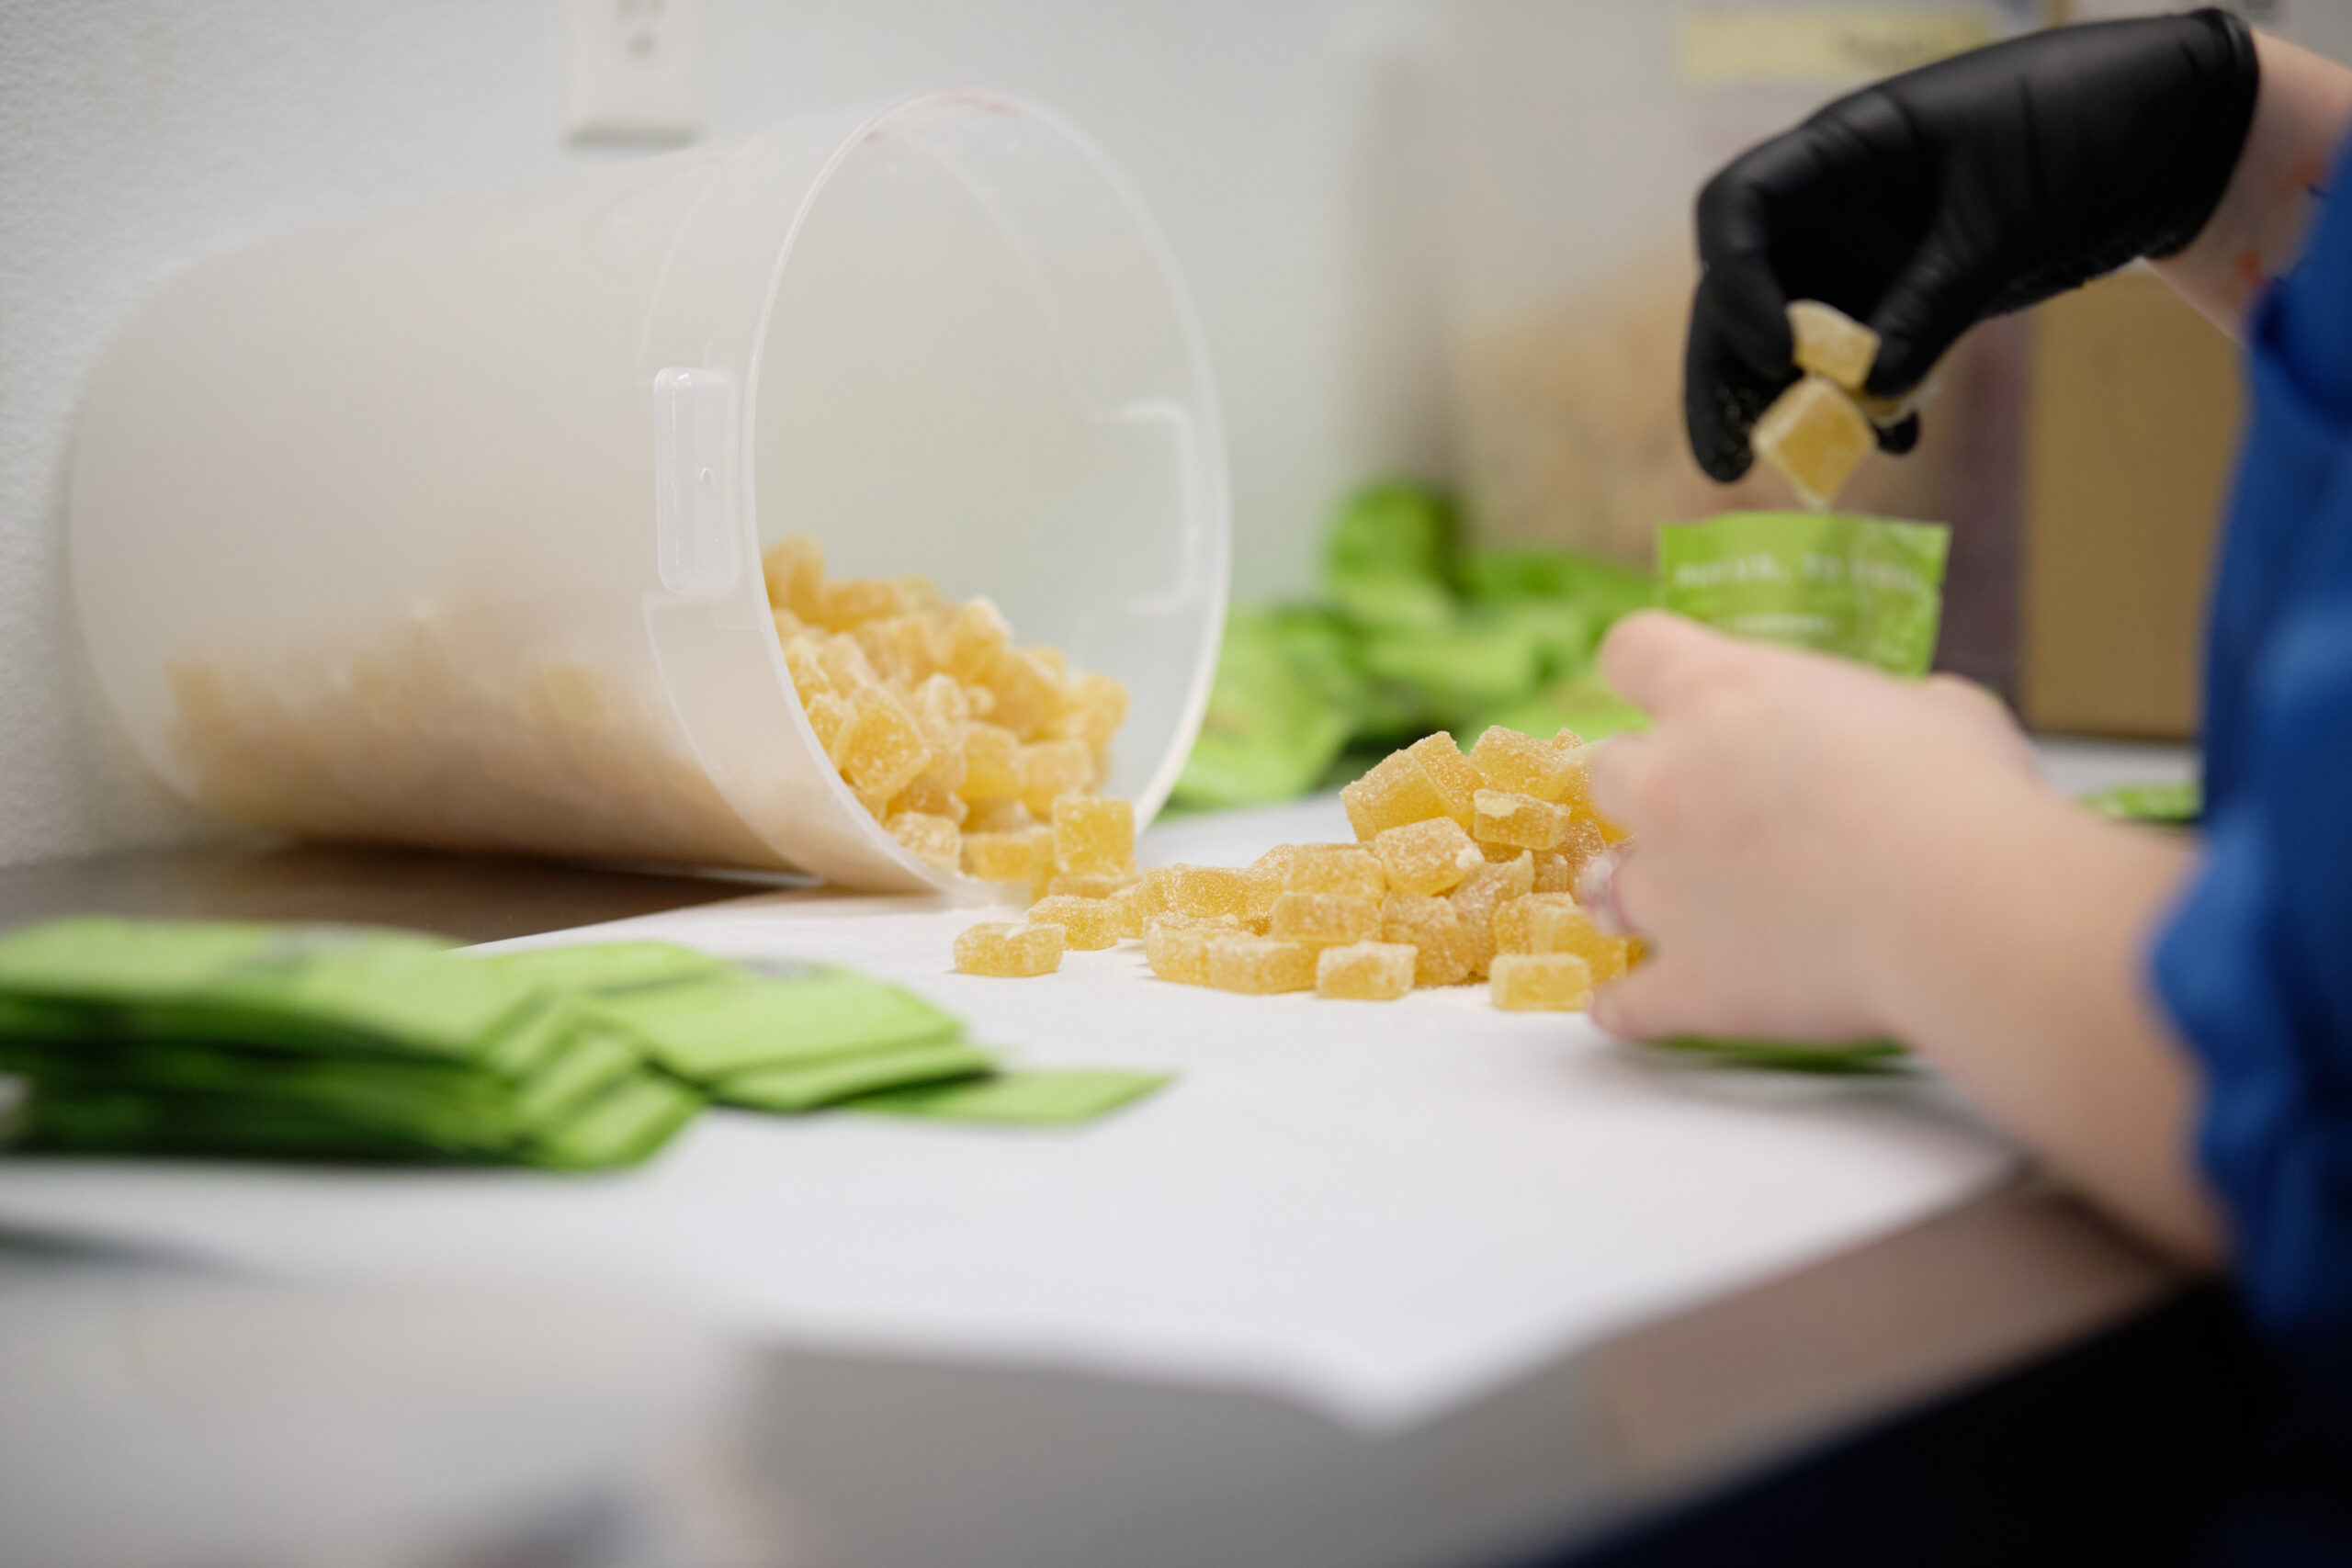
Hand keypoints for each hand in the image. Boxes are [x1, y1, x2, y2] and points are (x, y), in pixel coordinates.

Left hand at [1586, 612, 2041, 1042]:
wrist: (1966, 912)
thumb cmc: (1966, 795)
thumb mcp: (1941, 712)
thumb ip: (1885, 714)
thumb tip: (1904, 727)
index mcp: (1720, 694)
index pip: (1634, 651)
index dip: (1651, 673)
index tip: (1674, 694)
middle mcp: (1667, 784)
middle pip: (1607, 773)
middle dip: (1648, 789)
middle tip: (1704, 810)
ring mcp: (1667, 889)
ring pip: (1604, 885)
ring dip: (1638, 892)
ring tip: (1678, 907)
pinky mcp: (1690, 982)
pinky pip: (1627, 1003)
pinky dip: (1629, 1007)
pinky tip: (1625, 1008)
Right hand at [1685, 9, 2258, 480]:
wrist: (2167, 129)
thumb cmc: (2080, 129)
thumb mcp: (2004, 218)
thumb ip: (1934, 301)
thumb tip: (1871, 392)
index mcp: (1842, 151)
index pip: (1738, 207)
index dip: (1736, 280)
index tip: (1776, 351)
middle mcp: (1835, 204)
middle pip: (1745, 290)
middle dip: (1729, 377)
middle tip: (1727, 462)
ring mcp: (1868, 252)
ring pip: (1796, 337)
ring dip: (1792, 404)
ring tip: (1799, 471)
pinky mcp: (1910, 294)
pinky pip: (1864, 357)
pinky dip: (1869, 402)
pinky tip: (1896, 441)